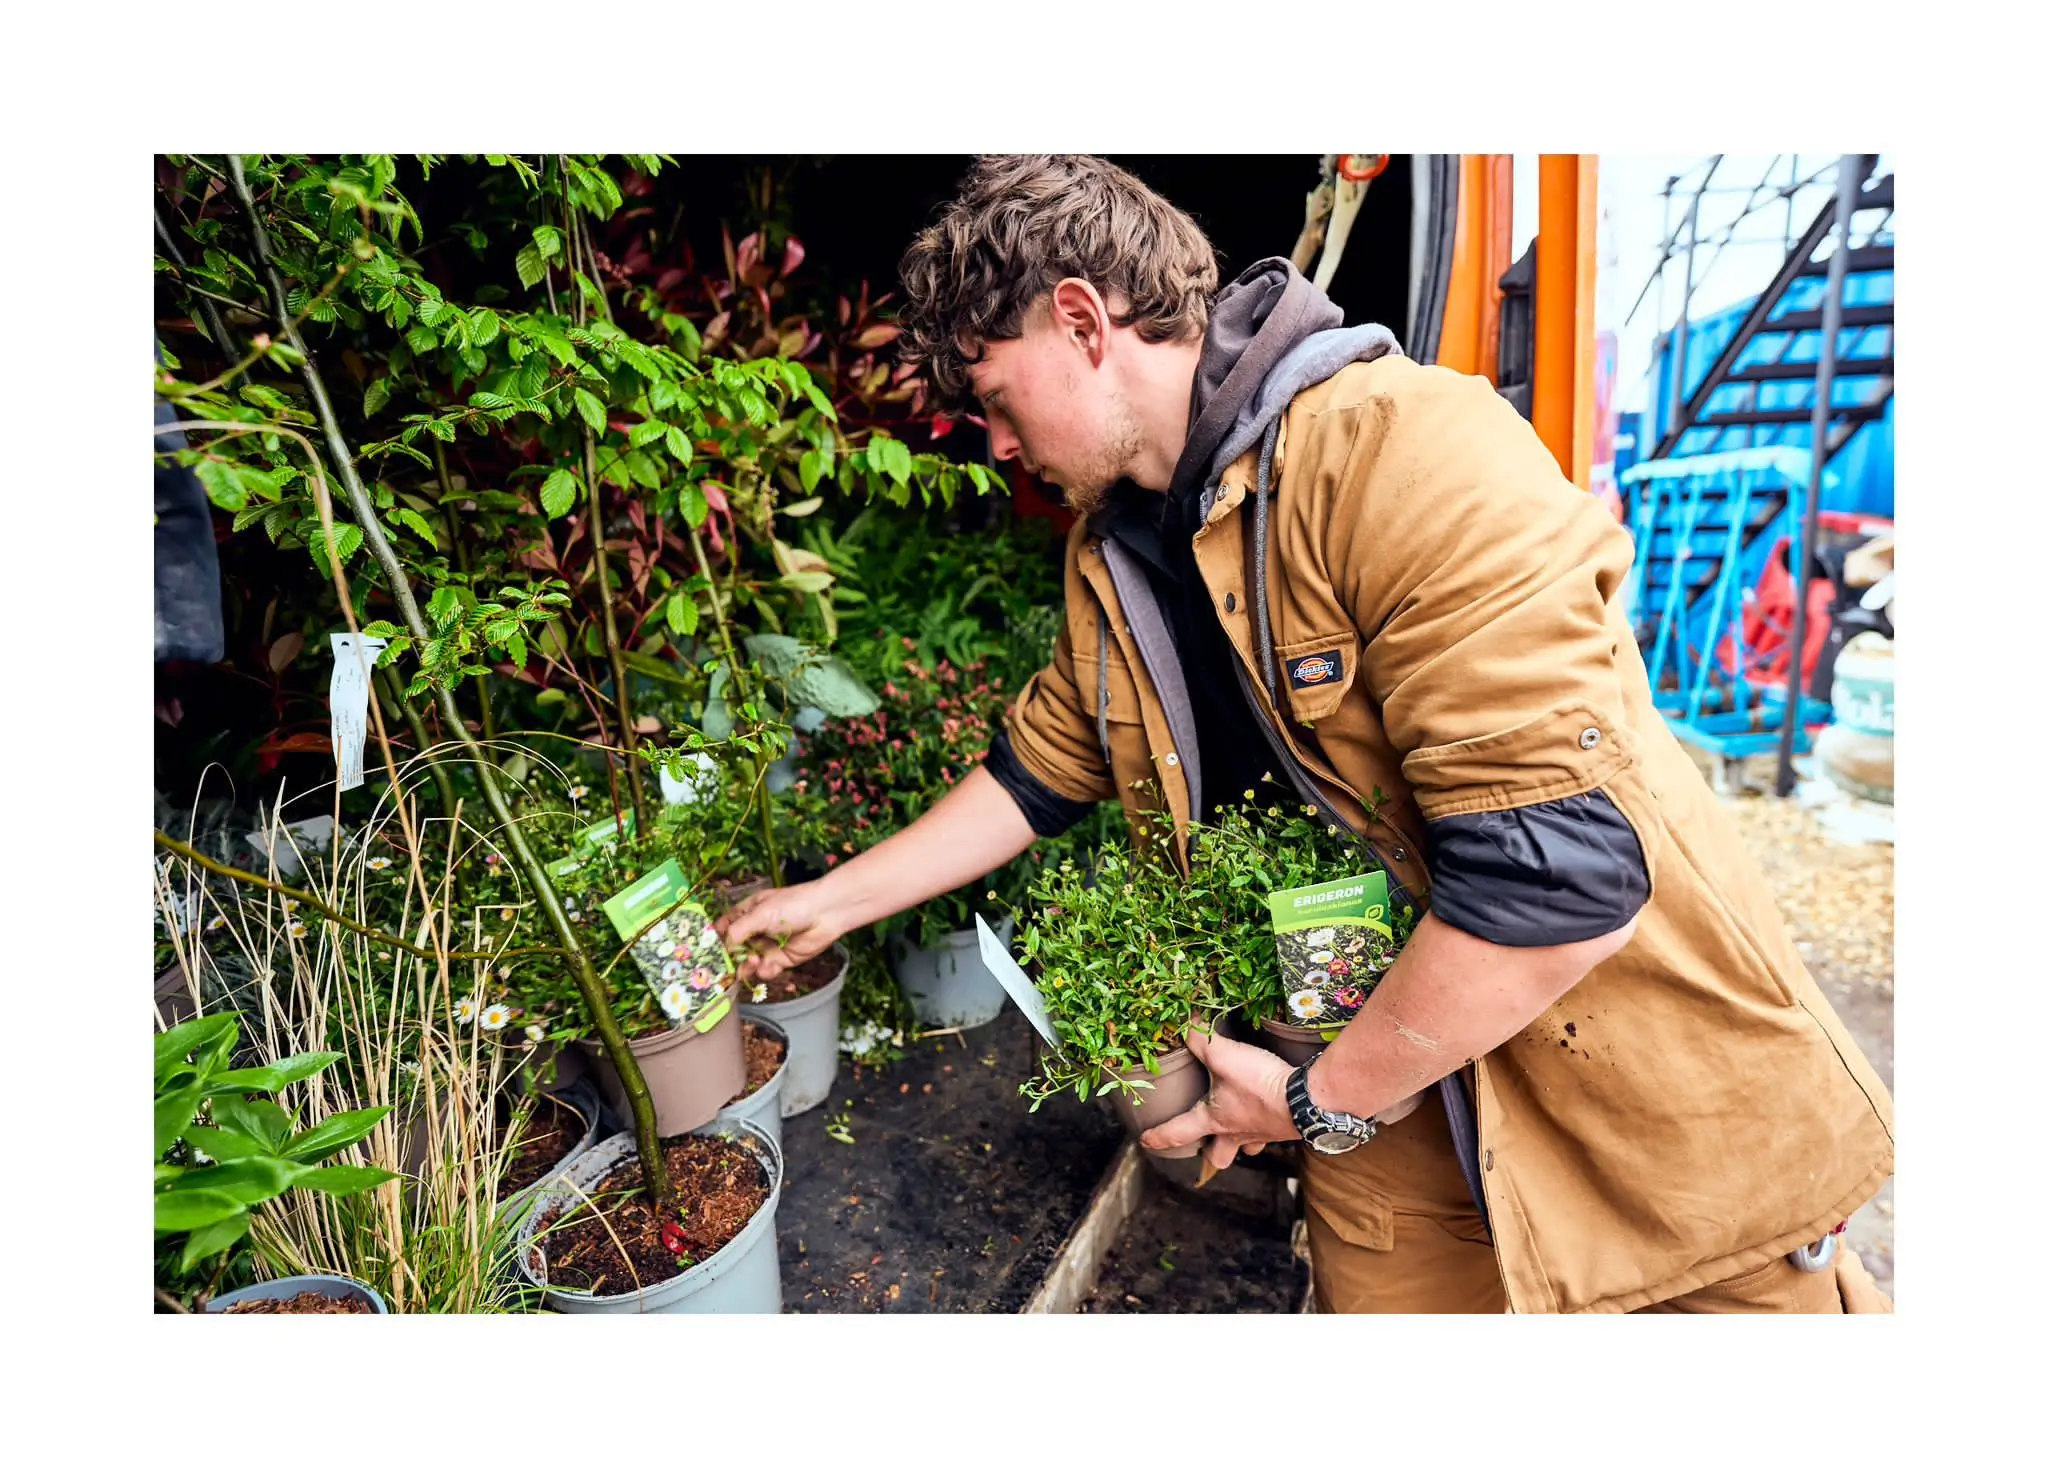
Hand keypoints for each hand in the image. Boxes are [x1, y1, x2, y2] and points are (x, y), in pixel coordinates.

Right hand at [715, 879, 845, 982]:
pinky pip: (765, 971)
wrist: (826, 914)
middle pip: (733, 951)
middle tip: (730, 966)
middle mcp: (754, 931)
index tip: (708, 954)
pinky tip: (769, 966)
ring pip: (748, 963)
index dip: (715, 941)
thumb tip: (724, 949)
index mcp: (746, 913)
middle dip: (731, 960)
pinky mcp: (780, 960)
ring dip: (748, 967)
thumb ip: (738, 931)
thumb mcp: (760, 914)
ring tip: (756, 962)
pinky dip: (765, 971)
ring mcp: (767, 946)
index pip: (723, 929)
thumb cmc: (792, 905)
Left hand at [1139, 1025, 1296, 1170]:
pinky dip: (1266, 1125)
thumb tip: (1183, 1023)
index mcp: (1214, 1120)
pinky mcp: (1284, 1128)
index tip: (1145, 1141)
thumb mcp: (1224, 1055)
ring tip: (1238, 1128)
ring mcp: (1262, 1134)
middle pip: (1217, 1158)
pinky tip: (1268, 1112)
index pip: (1178, 1134)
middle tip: (1204, 1145)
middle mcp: (1236, 1133)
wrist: (1307, 1099)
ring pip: (1246, 1149)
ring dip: (1240, 1142)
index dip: (1159, 1137)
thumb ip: (1200, 1039)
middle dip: (1209, 1154)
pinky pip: (1270, 1133)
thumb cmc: (1259, 1084)